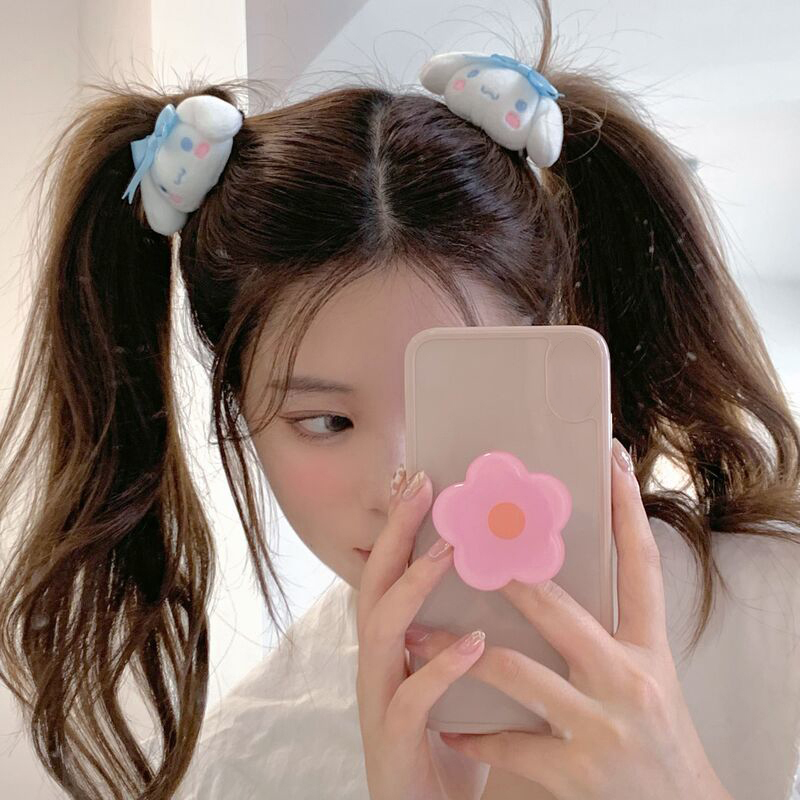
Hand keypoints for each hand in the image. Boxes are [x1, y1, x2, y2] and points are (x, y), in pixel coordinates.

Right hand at [355, 467, 490, 799]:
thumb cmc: (446, 741)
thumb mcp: (453, 676)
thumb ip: (465, 629)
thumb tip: (513, 576)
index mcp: (396, 643)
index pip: (389, 570)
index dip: (400, 525)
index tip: (420, 478)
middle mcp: (379, 662)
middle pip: (374, 583)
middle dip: (396, 533)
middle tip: (420, 487)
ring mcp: (380, 700)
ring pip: (381, 630)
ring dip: (413, 586)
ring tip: (448, 553)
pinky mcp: (393, 742)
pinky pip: (410, 699)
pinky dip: (440, 667)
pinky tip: (474, 645)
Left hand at [406, 439, 732, 799]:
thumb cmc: (660, 743)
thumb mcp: (650, 681)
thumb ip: (613, 636)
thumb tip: (566, 581)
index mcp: (649, 652)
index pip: (642, 568)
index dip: (628, 512)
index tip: (611, 461)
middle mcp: (629, 681)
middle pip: (559, 608)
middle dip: (507, 572)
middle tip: (463, 540)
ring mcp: (602, 728)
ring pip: (514, 671)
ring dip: (456, 649)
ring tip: (417, 632)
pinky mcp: (577, 774)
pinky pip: (508, 744)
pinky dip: (473, 733)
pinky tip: (445, 723)